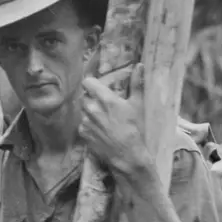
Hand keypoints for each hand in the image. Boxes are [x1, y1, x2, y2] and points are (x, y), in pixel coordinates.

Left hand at [80, 63, 153, 187]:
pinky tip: (100, 129)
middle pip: (85, 96)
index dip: (92, 83)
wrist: (128, 156)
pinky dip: (88, 124)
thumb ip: (137, 84)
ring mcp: (85, 121)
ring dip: (90, 111)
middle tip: (104, 104)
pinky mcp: (82, 133)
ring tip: (103, 119)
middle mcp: (91, 108)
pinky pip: (82, 123)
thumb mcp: (138, 105)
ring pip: (83, 110)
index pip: (87, 81)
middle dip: (92, 98)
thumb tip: (140, 66)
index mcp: (105, 99)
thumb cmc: (136, 129)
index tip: (98, 87)